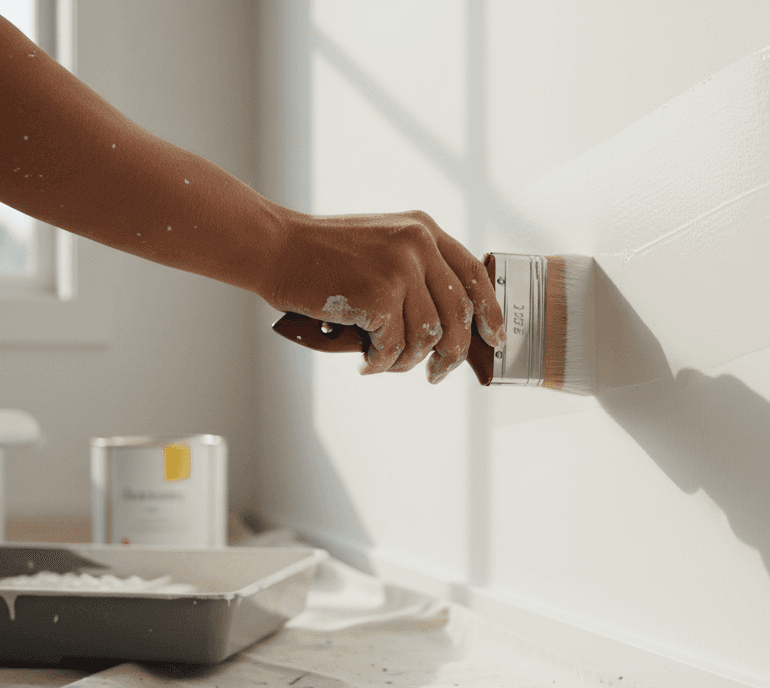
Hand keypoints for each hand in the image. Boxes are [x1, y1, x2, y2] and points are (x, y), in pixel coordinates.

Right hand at [261, 210, 504, 382]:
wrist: (275, 248)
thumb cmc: (321, 256)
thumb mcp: (381, 245)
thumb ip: (416, 269)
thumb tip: (447, 323)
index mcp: (423, 230)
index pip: (474, 274)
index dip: (489, 312)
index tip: (494, 338)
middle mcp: (418, 244)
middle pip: (457, 314)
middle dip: (451, 353)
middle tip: (437, 374)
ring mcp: (400, 269)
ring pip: (427, 337)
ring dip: (405, 361)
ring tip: (383, 362)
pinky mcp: (379, 296)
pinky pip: (393, 347)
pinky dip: (379, 362)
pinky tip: (364, 360)